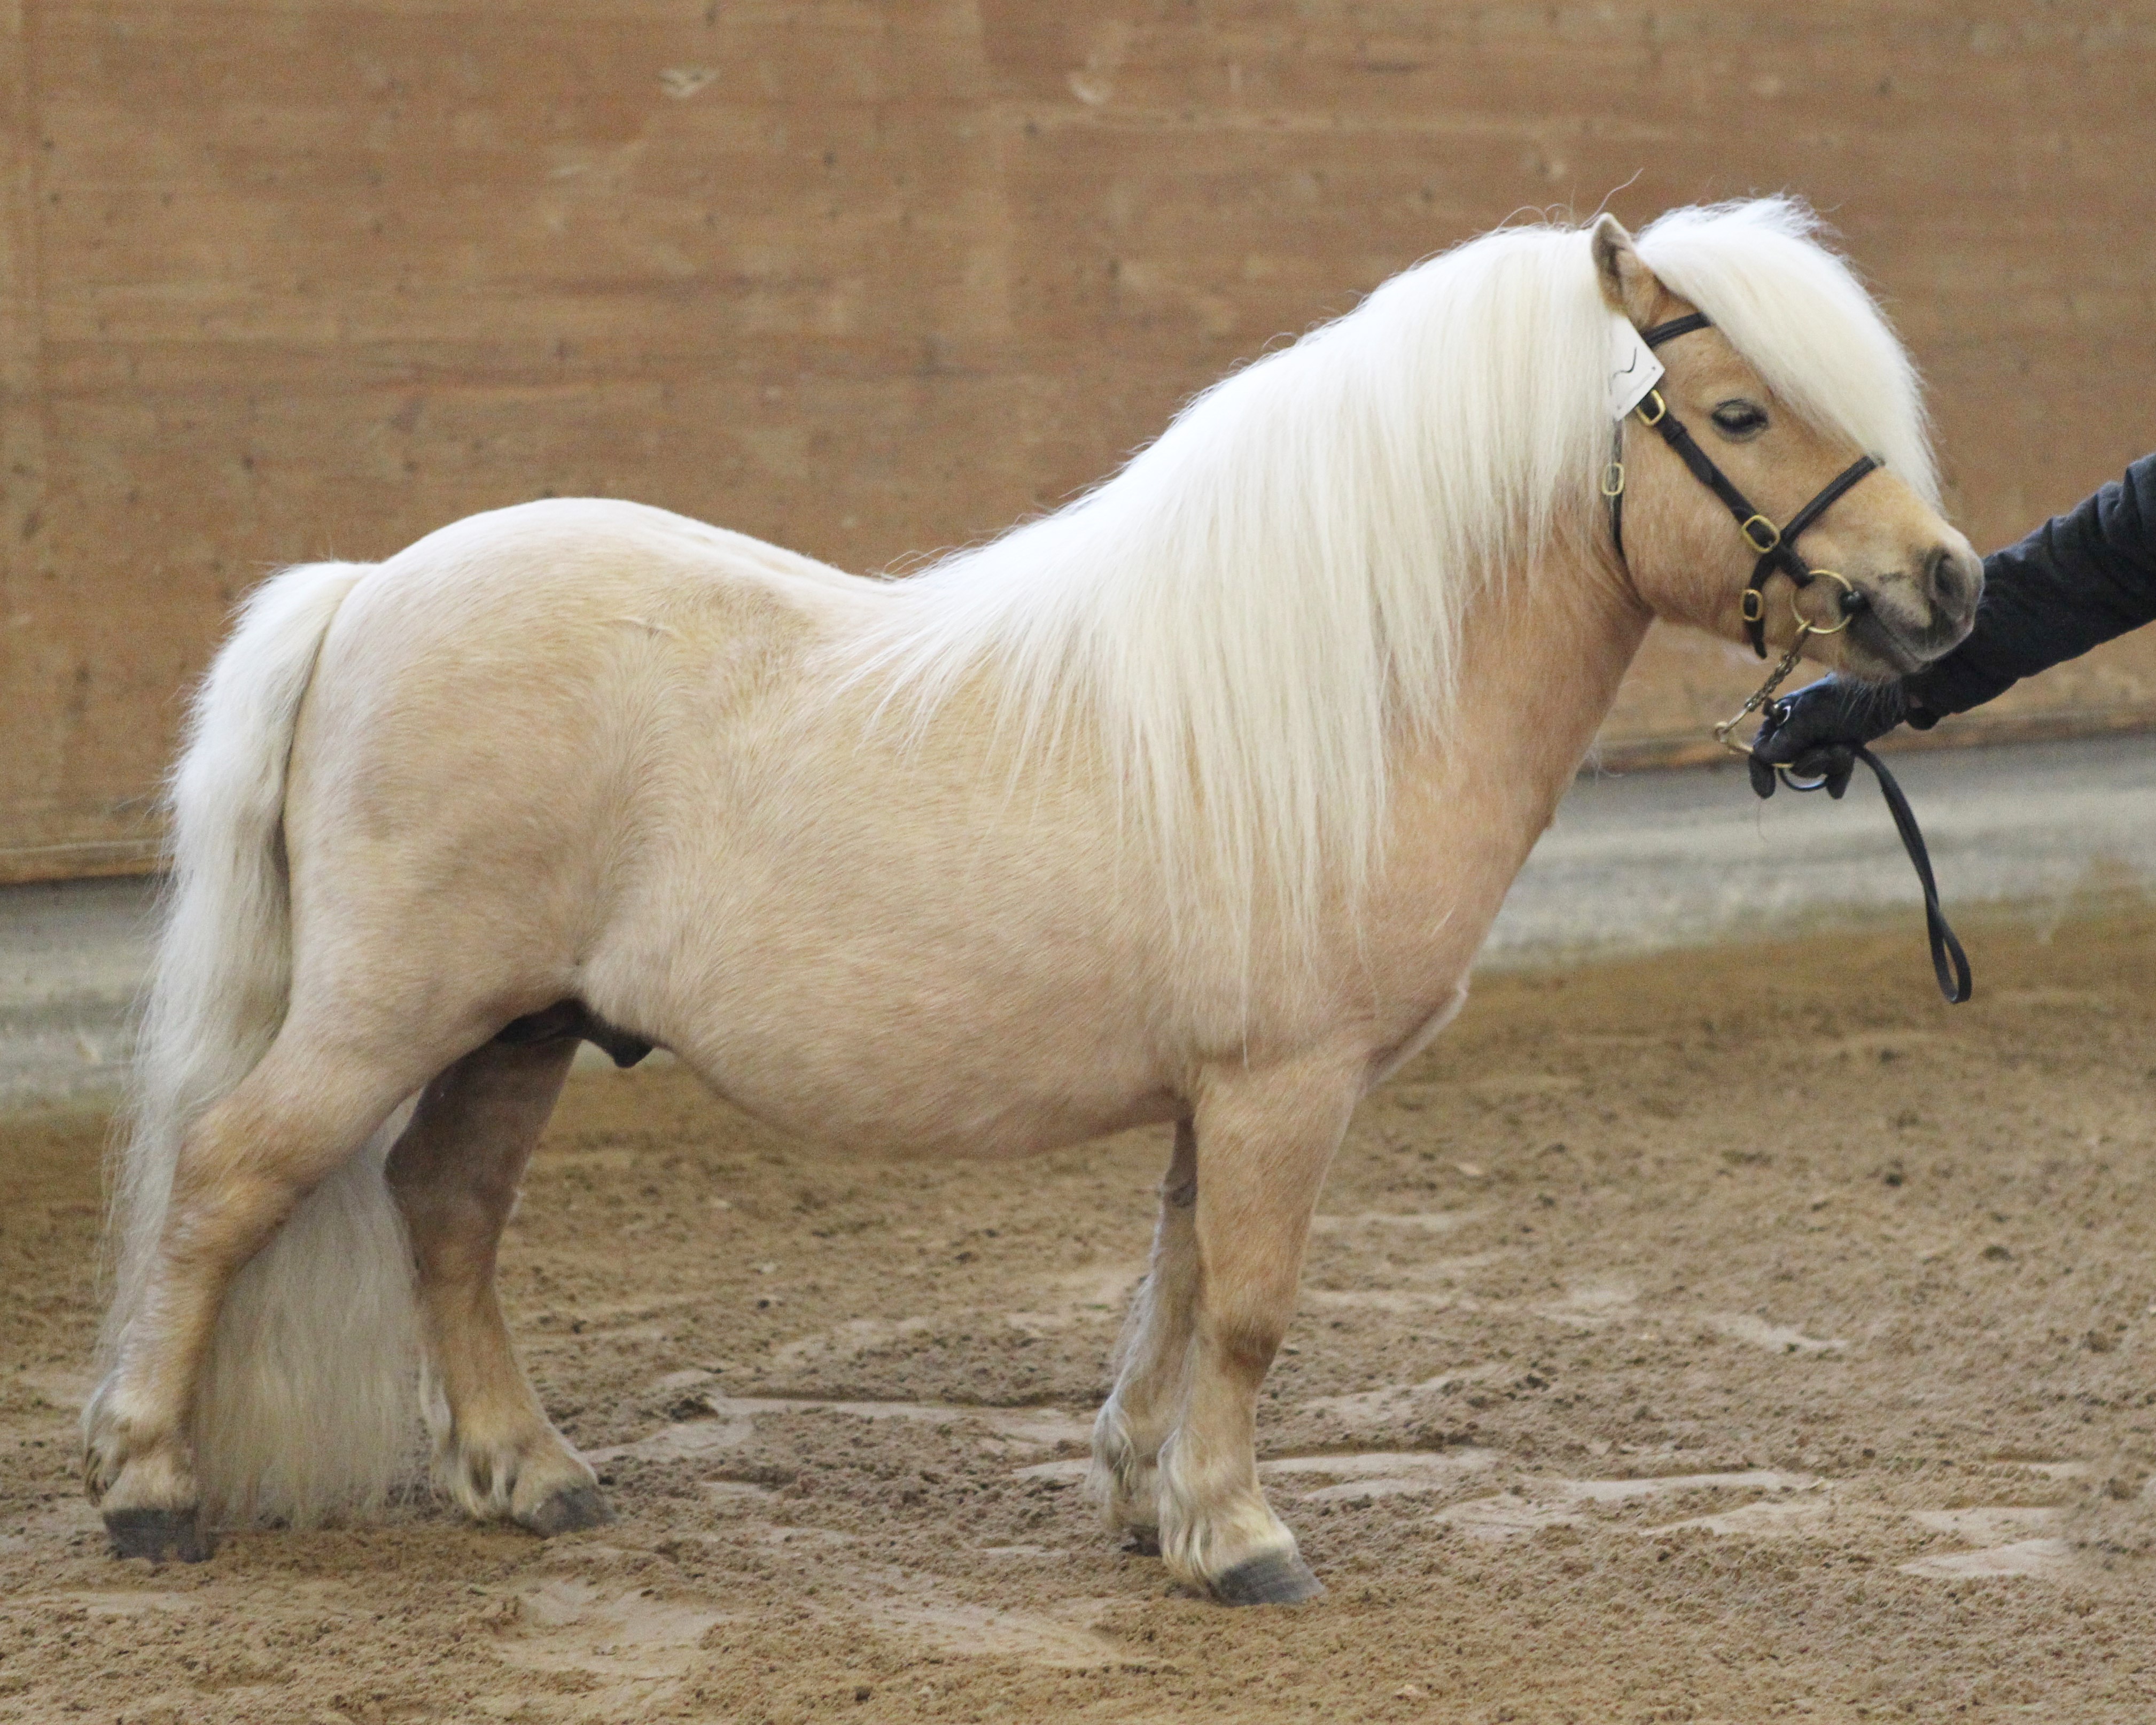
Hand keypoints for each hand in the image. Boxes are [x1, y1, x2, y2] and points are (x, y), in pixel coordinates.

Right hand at [1747, 676, 1908, 799]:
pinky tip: (1838, 788)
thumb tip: (1761, 756)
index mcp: (1784, 716)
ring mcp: (1821, 739)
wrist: (1887, 692)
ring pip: (1813, 768)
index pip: (1763, 747)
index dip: (1761, 769)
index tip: (1767, 791)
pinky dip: (1836, 778)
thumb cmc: (1844, 699)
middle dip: (1809, 762)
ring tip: (1846, 749)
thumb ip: (1785, 739)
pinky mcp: (1841, 747)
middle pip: (1789, 762)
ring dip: (1829, 764)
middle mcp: (1799, 729)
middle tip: (1827, 751)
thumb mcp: (1810, 718)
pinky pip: (1832, 773)